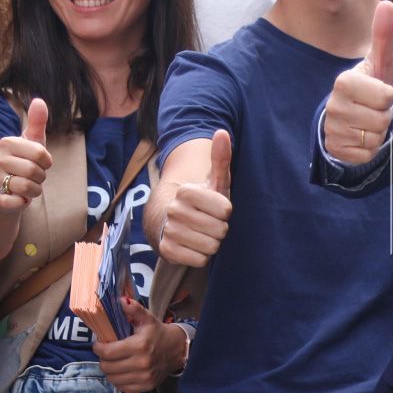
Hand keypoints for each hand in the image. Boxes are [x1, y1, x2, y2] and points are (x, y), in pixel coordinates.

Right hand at [0, 97, 50, 209]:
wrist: (3, 192)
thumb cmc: (22, 164)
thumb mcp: (31, 143)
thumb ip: (37, 123)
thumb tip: (39, 101)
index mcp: (6, 143)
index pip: (41, 154)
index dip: (46, 163)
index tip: (39, 163)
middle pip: (35, 171)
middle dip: (41, 178)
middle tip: (33, 177)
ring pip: (27, 187)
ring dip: (34, 191)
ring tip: (27, 187)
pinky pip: (15, 203)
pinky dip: (23, 203)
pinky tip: (18, 198)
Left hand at [93, 297, 186, 392]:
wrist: (178, 350)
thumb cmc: (158, 333)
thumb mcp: (147, 319)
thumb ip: (133, 309)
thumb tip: (121, 300)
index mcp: (140, 345)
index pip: (107, 352)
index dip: (98, 348)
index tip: (99, 344)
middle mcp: (142, 363)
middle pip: (107, 367)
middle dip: (103, 359)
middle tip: (107, 353)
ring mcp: (144, 377)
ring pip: (112, 378)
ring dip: (109, 370)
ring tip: (114, 362)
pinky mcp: (146, 386)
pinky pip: (122, 387)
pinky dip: (118, 379)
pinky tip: (122, 371)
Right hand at [160, 130, 232, 266]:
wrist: (170, 223)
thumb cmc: (202, 201)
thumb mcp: (214, 181)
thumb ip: (220, 158)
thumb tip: (222, 132)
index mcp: (186, 191)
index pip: (226, 211)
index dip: (225, 212)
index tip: (216, 208)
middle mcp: (174, 210)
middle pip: (220, 230)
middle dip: (219, 229)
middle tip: (209, 223)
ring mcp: (169, 231)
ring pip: (211, 246)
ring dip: (211, 243)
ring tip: (202, 233)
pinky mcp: (166, 251)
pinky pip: (200, 260)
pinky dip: (201, 256)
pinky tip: (194, 246)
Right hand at [323, 0, 392, 163]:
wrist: (355, 117)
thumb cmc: (372, 87)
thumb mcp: (381, 63)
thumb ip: (384, 35)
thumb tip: (387, 3)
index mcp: (343, 82)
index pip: (386, 96)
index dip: (388, 96)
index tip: (378, 92)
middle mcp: (333, 106)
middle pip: (382, 118)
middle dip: (385, 115)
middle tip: (373, 108)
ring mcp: (332, 129)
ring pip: (375, 137)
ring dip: (378, 132)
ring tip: (368, 121)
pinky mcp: (336, 150)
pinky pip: (367, 154)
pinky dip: (370, 148)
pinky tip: (361, 137)